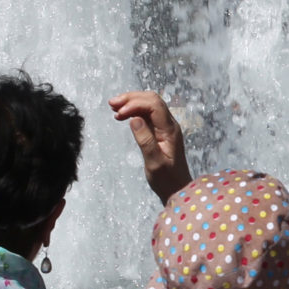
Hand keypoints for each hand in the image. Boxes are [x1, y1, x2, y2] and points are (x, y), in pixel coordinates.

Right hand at [108, 91, 189, 205]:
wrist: (177, 189)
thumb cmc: (167, 179)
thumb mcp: (154, 162)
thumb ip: (145, 140)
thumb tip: (134, 118)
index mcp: (170, 130)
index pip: (154, 105)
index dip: (135, 104)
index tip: (119, 113)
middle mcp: (169, 125)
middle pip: (151, 100)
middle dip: (131, 98)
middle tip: (111, 103)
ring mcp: (165, 127)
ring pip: (149, 105)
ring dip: (131, 102)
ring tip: (113, 107)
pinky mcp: (159, 132)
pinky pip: (147, 114)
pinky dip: (134, 111)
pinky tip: (122, 115)